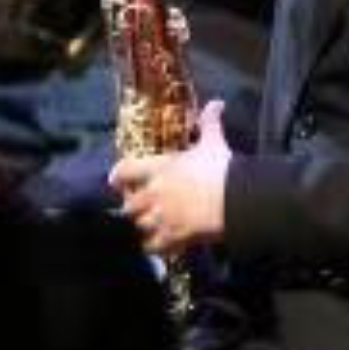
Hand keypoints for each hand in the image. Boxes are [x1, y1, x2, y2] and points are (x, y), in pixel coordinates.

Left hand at [111, 98, 231, 255]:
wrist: (233, 199)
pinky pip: (152, 246)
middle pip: (129, 205)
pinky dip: (154, 246)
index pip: (125, 171)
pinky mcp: (172, 238)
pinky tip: (160, 243)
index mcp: (159, 168)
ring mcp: (161, 218)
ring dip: (143, 225)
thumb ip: (210, 122)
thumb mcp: (214, 141)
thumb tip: (217, 103)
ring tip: (150, 224)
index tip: (115, 180)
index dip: (118, 176)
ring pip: (139, 226)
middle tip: (139, 205)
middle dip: (133, 205)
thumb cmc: (219, 167)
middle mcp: (154, 194)